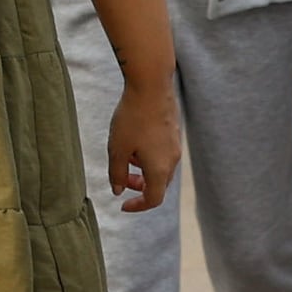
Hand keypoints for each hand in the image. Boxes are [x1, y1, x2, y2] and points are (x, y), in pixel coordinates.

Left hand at [106, 77, 186, 216]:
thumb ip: (117, 174)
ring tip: (126, 154)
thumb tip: (118, 190)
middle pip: (159, 184)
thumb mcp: (117, 149)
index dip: (138, 206)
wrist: (151, 85)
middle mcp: (172, 160)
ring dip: (143, 169)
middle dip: (140, 186)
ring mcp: (175, 145)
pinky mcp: (174, 131)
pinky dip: (149, 156)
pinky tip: (135, 138)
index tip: (123, 204)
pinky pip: (163, 153)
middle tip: (123, 178)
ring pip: (161, 167)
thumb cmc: (132, 118)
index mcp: (159, 169)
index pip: (153, 199)